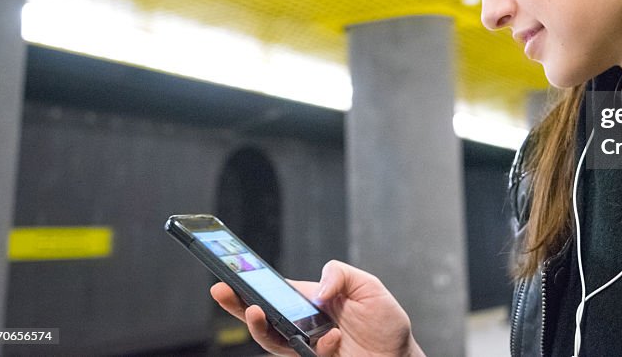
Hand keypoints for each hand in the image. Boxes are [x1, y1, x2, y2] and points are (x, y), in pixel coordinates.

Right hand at [210, 260, 424, 356]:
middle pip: (262, 317)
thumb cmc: (385, 321)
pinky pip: (307, 356)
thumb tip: (318, 287)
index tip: (228, 272)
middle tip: (221, 291)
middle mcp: (303, 325)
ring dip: (259, 327)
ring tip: (255, 311)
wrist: (400, 356)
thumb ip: (341, 274)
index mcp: (309, 301)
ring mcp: (307, 347)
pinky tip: (334, 337)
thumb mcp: (368, 285)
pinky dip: (321, 345)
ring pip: (272, 340)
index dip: (249, 283)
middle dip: (237, 305)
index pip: (273, 291)